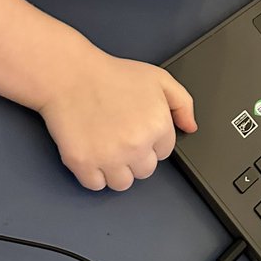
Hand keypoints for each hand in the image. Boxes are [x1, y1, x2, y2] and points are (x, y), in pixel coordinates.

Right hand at [37, 47, 196, 190]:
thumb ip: (182, 103)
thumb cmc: (111, 75)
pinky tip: (92, 154)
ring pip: (123, 183)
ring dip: (116, 170)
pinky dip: (93, 174)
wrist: (70, 75)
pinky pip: (95, 185)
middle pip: (145, 171)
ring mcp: (109, 156)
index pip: (164, 152)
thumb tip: (190, 127)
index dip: (150, 141)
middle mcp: (136, 145)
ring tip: (107, 148)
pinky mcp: (83, 163)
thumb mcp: (159, 79)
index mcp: (157, 126)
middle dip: (135, 157)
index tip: (136, 129)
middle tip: (120, 137)